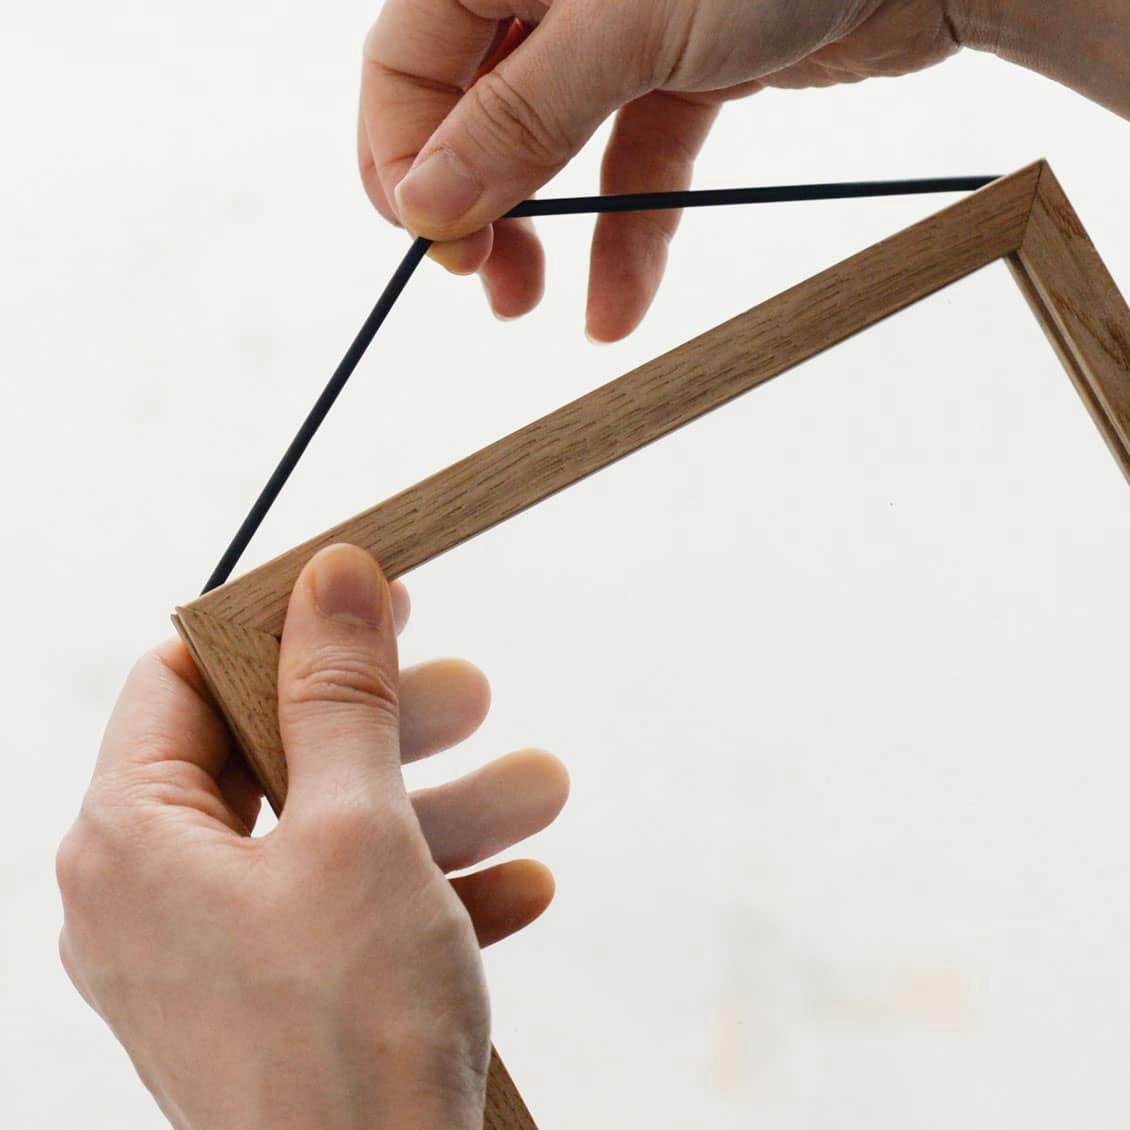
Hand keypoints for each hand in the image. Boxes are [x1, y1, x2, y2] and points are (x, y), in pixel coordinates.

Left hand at [56, 545, 568, 1129]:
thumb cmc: (348, 1038)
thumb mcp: (358, 830)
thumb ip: (340, 694)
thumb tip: (333, 575)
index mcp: (129, 840)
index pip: (184, 680)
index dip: (281, 629)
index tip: (370, 600)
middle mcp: (150, 895)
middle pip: (276, 759)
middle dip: (393, 726)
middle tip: (474, 688)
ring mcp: (208, 956)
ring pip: (328, 840)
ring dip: (440, 810)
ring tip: (540, 785)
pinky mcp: (267, 1002)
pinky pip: (345, 914)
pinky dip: (428, 890)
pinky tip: (520, 882)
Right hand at [358, 0, 972, 339]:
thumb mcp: (627, 26)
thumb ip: (520, 113)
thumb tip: (427, 202)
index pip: (405, 63)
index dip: (407, 161)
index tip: (442, 247)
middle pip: (471, 107)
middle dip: (477, 205)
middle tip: (490, 284)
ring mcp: (617, 29)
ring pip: (549, 143)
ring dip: (544, 231)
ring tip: (531, 307)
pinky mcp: (682, 71)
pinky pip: (633, 159)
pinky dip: (628, 229)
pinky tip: (618, 304)